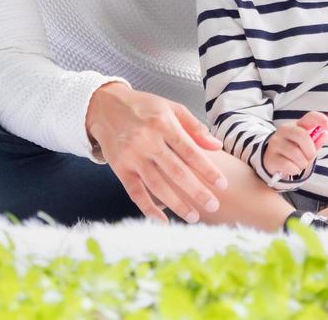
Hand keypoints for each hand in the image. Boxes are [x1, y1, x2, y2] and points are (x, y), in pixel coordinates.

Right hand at [85, 81, 227, 223]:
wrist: (105, 106)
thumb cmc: (144, 107)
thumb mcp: (171, 108)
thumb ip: (195, 127)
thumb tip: (217, 146)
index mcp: (164, 124)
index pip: (191, 151)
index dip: (208, 170)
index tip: (223, 185)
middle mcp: (148, 140)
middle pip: (176, 172)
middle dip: (196, 191)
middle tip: (213, 206)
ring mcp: (132, 156)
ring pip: (157, 185)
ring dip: (177, 204)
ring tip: (193, 217)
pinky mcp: (120, 168)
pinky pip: (135, 192)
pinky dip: (148, 209)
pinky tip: (162, 221)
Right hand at [261, 112, 327, 179]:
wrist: (272, 160)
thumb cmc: (293, 151)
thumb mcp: (306, 145)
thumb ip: (316, 141)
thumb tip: (325, 134)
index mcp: (296, 125)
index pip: (309, 117)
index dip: (320, 119)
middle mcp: (284, 130)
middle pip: (302, 135)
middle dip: (310, 150)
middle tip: (309, 156)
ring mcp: (276, 143)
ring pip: (296, 153)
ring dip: (302, 163)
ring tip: (298, 163)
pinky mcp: (271, 157)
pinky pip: (289, 165)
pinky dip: (294, 170)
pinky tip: (290, 168)